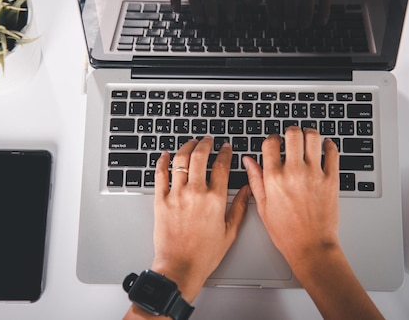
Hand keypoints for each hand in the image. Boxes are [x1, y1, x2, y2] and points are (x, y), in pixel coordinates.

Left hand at [151, 137, 250, 302]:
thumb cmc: (204, 254)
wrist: (179, 268)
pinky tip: (165, 155)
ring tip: (191, 143)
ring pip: (180, 161)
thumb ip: (239, 207)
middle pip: (200, 156)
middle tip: (208, 140)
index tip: (226, 147)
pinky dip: (162, 161)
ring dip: (186, 147)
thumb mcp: (230, 231)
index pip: (222, 166)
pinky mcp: (160, 201)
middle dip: (205, 143)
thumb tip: (248, 190)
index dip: (225, 152)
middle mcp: (196, 193)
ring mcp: (176, 195)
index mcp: (215, 199)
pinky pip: (160, 174)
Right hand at [244, 127, 382, 318]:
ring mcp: (315, 174)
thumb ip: (255, 180)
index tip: (274, 143)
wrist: (311, 247)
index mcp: (274, 178)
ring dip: (309, 134)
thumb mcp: (262, 207)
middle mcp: (294, 172)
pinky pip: (333, 152)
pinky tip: (325, 147)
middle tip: (292, 138)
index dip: (272, 139)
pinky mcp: (332, 179)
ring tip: (308, 139)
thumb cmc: (286, 232)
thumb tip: (248, 161)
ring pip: (314, 138)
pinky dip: (329, 145)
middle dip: (291, 132)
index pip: (271, 143)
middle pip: (293, 134)